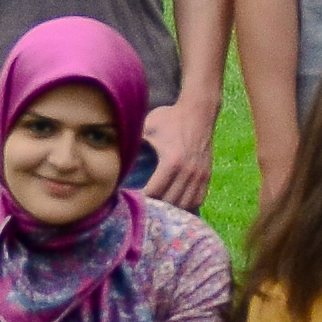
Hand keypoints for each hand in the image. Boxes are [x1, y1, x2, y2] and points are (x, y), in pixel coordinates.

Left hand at [139, 91, 217, 212]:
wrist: (199, 111)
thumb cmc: (171, 118)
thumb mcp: (148, 125)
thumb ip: (133, 141)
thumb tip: (114, 152)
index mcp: (172, 161)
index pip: (155, 192)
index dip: (143, 200)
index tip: (132, 201)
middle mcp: (188, 171)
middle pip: (170, 202)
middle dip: (156, 208)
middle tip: (143, 209)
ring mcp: (199, 174)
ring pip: (186, 204)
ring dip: (172, 209)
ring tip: (158, 210)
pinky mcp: (207, 174)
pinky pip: (198, 199)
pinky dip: (187, 205)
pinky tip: (175, 204)